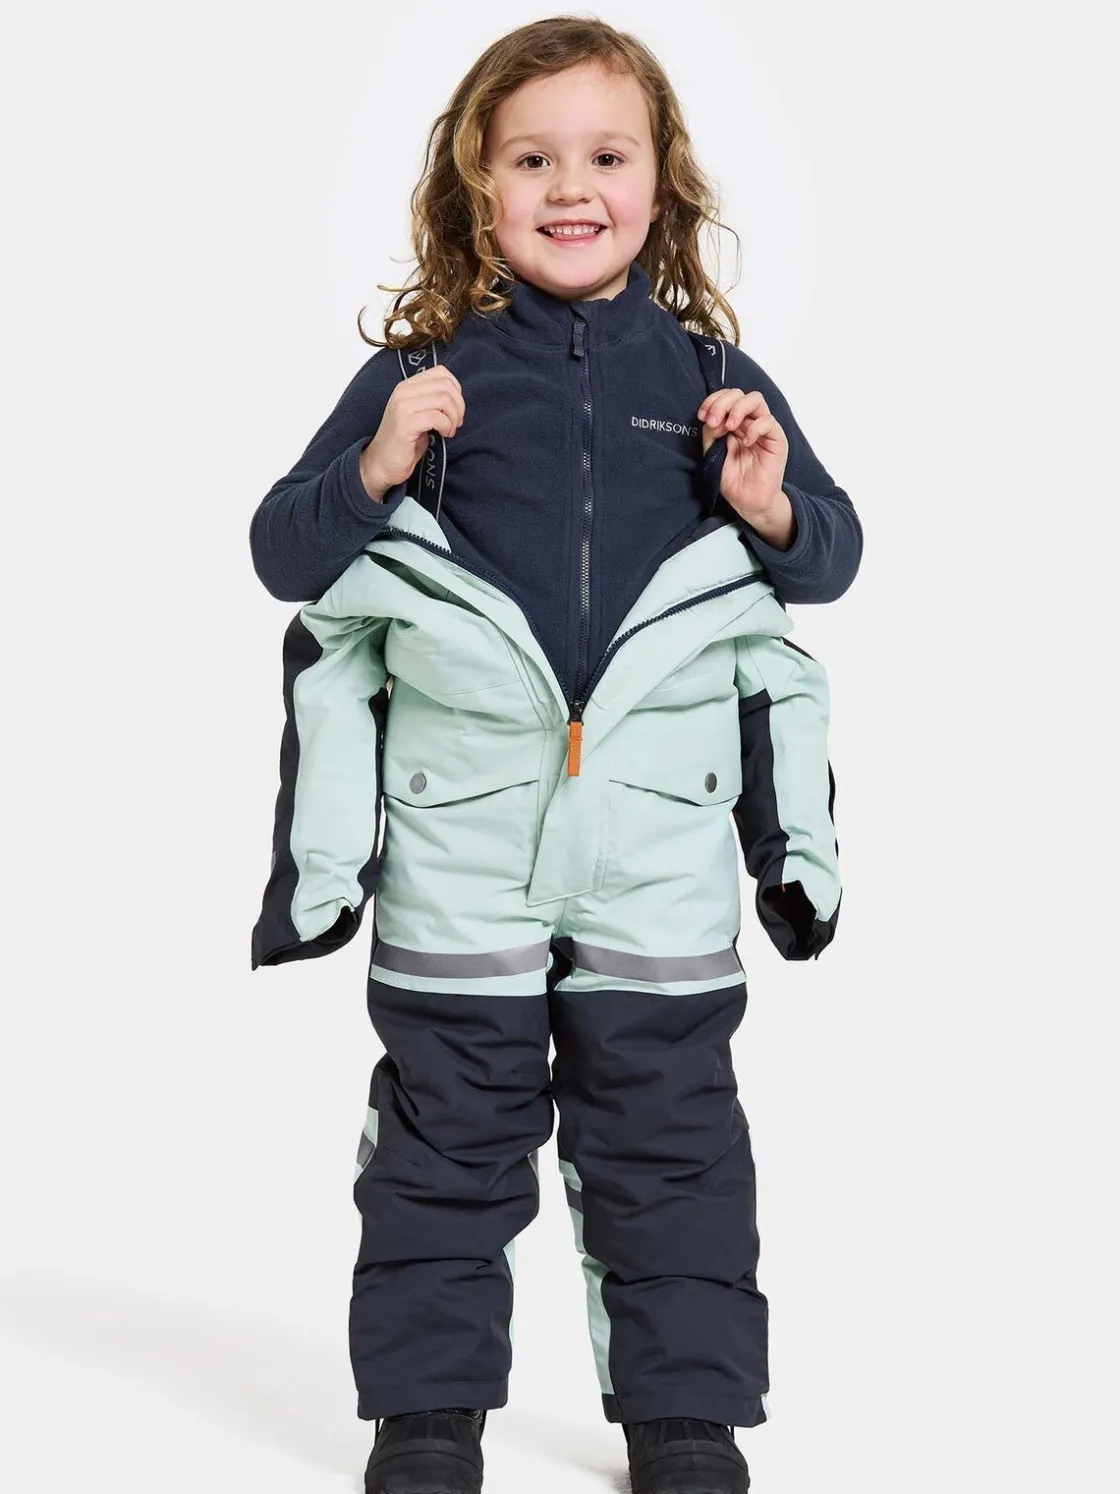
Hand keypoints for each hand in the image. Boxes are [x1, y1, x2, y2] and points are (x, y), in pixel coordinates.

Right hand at [360, 366, 464, 499]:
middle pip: (446, 385)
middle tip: (456, 423)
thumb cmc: (404, 443)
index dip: (456, 390)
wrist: (381, 464)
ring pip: (444, 399)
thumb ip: (433, 400)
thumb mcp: (420, 414)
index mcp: (407, 386)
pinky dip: (447, 426)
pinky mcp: (406, 423)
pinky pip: (437, 417)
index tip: (455, 409)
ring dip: (454, 417)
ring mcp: (403, 406)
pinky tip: (443, 435)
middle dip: (458, 405)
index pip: (441, 372)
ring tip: (449, 430)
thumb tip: (456, 397)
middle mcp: (403, 391)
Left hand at [698, 387, 788, 523]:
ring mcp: (763, 429)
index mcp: (734, 422)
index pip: (726, 397)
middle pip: (739, 394)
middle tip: (712, 421)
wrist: (747, 502)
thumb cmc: (732, 479)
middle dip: (722, 403)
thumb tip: (710, 418)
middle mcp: (749, 421)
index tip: (702, 416)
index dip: (712, 401)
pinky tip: (746, 442)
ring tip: (729, 427)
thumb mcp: (713, 453)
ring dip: (737, 409)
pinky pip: (768, 422)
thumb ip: (711, 433)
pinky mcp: (776, 440)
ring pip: (755, 400)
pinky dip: (754, 428)